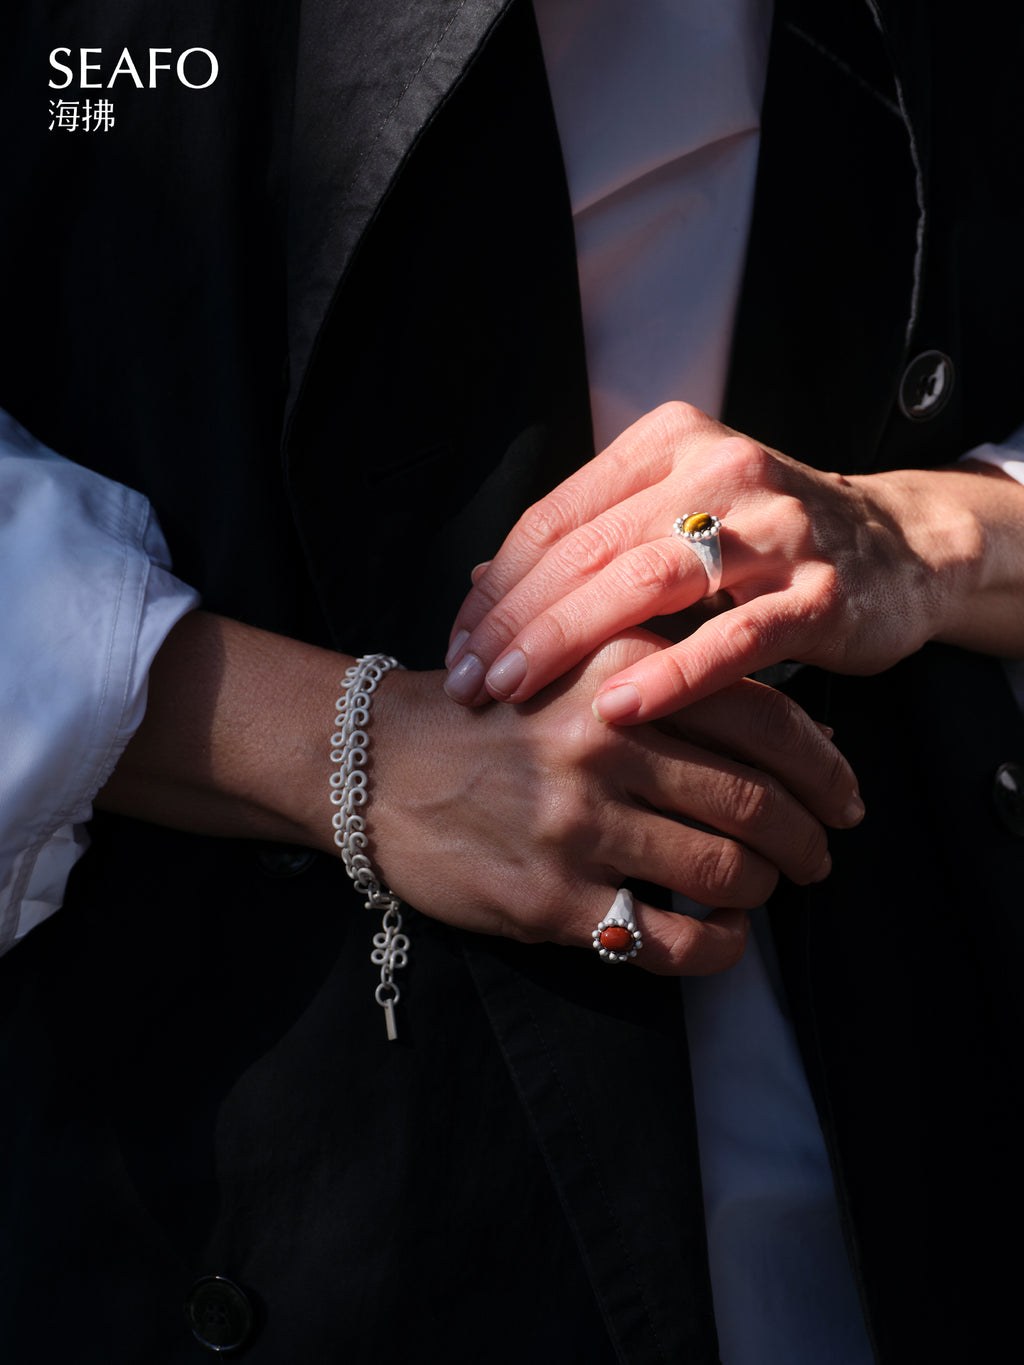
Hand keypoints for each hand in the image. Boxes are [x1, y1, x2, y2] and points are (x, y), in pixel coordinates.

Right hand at [369, 632, 863, 975]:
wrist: (374, 763)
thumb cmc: (489, 713)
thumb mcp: (573, 662)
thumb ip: (670, 677)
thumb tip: (795, 729)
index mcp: (620, 671)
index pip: (765, 719)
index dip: (825, 767)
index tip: (845, 797)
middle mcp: (605, 743)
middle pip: (757, 802)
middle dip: (807, 840)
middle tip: (817, 856)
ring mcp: (576, 825)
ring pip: (725, 872)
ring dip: (763, 891)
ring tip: (762, 891)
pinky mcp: (549, 898)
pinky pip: (668, 938)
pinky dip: (717, 948)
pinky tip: (718, 937)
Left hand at [443, 402, 1019, 723]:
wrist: (900, 547)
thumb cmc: (765, 542)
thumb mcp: (677, 518)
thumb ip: (593, 540)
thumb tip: (485, 583)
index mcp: (669, 444)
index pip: (556, 516)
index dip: (498, 586)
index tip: (459, 645)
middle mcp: (718, 470)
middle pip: (589, 548)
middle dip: (516, 621)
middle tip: (470, 682)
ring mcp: (774, 527)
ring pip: (646, 581)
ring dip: (569, 641)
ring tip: (515, 693)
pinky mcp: (820, 590)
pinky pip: (732, 636)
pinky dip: (669, 673)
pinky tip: (616, 709)